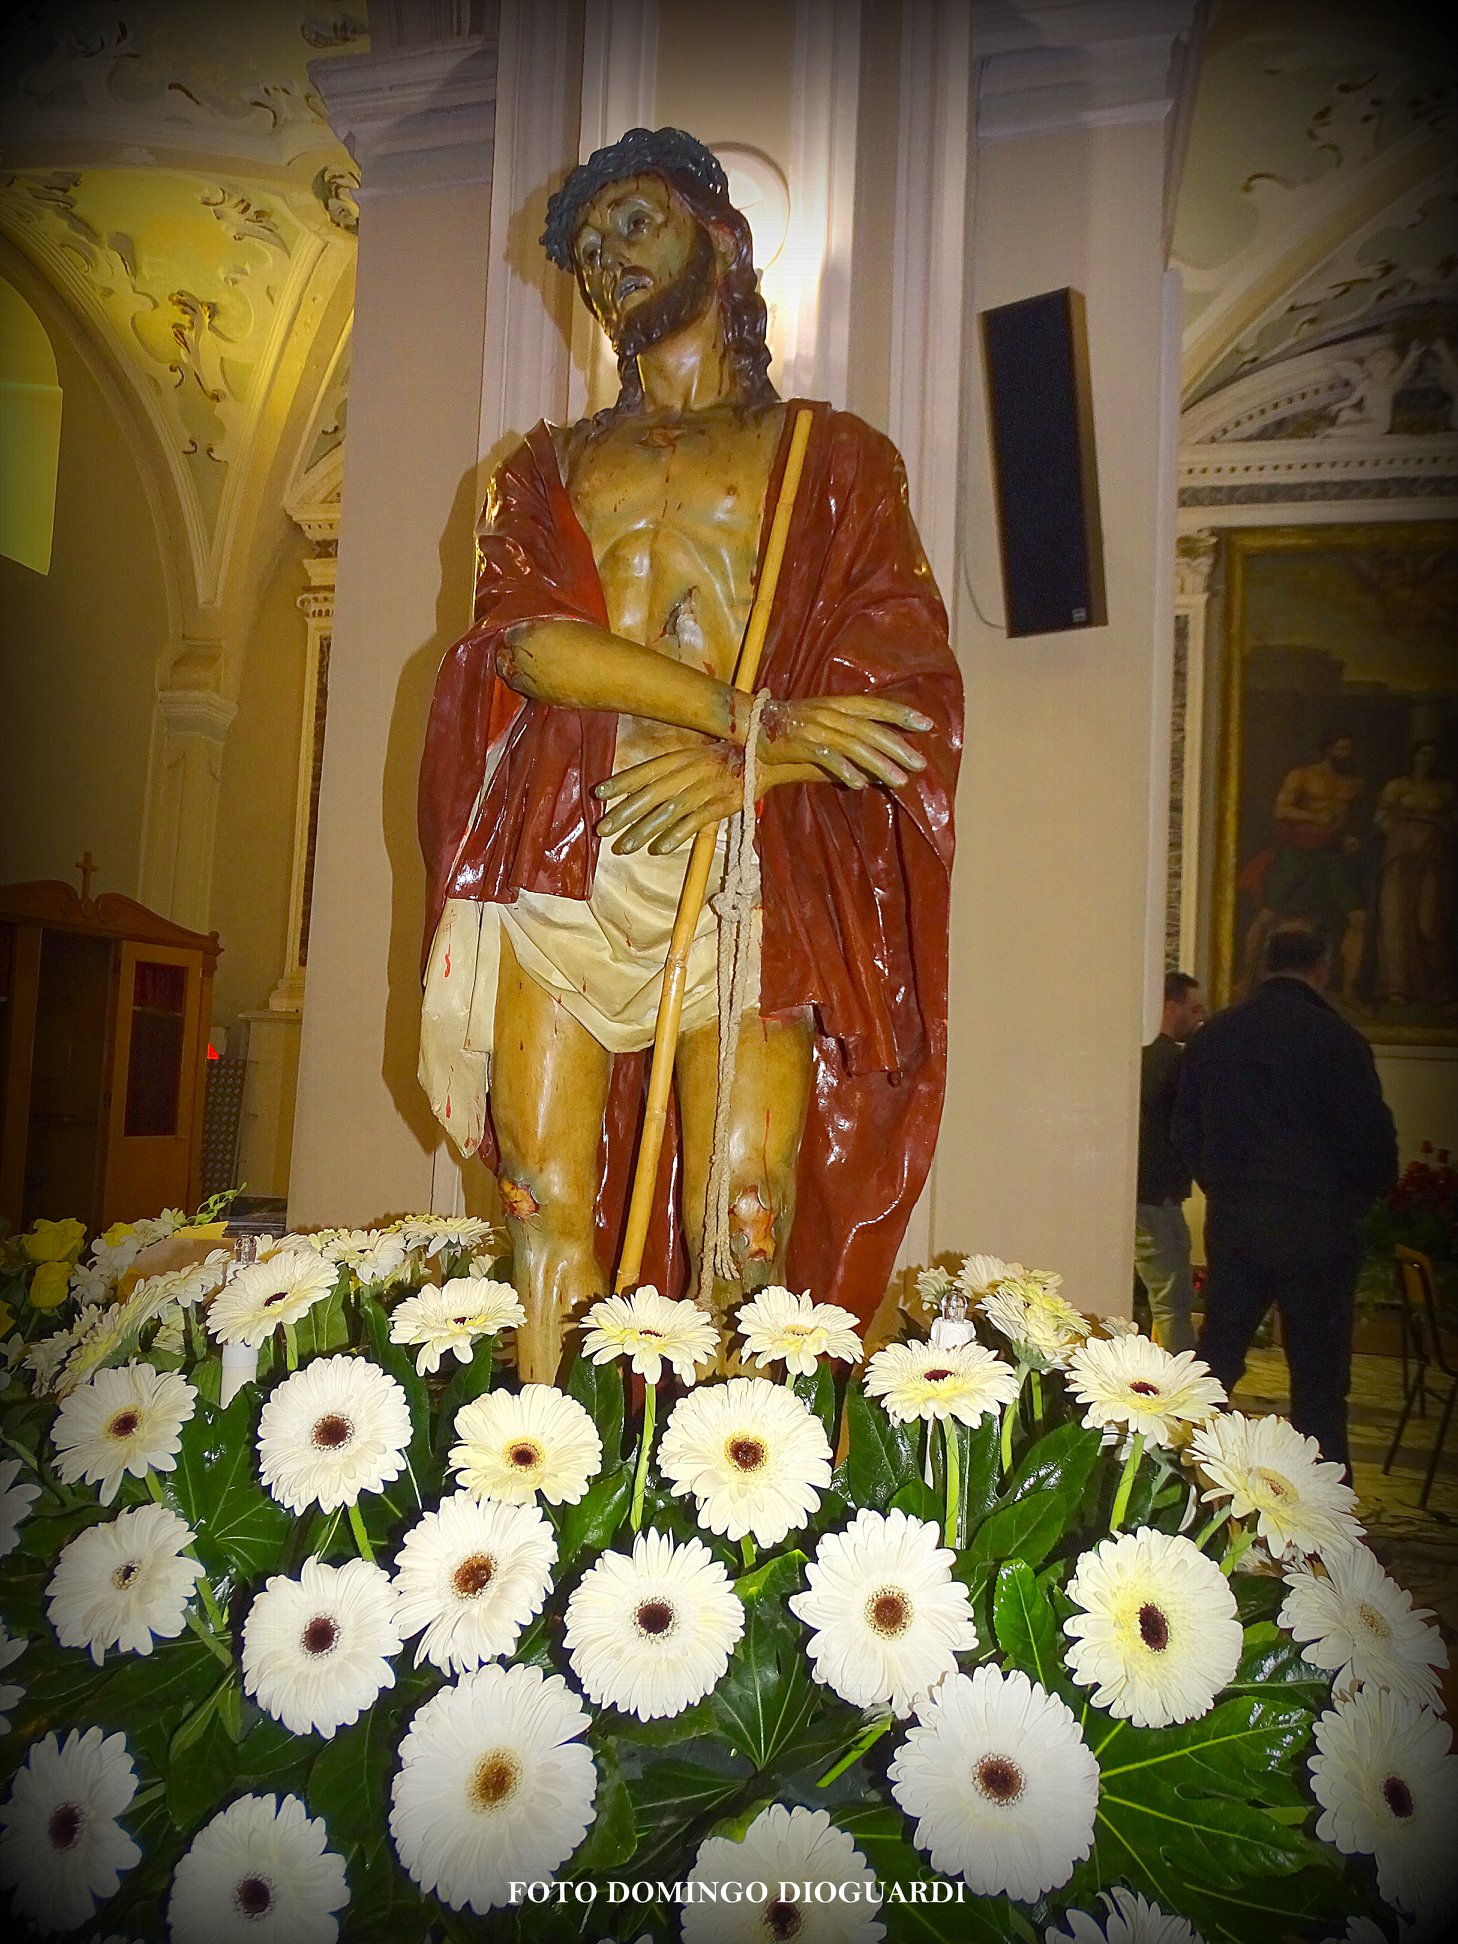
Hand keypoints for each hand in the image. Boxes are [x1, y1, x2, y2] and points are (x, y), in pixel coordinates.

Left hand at [595, 745, 748, 854]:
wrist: (767, 756)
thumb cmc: (727, 758)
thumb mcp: (697, 756)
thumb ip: (672, 771)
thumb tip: (640, 788)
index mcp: (683, 757)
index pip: (647, 770)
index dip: (623, 782)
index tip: (600, 794)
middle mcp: (691, 771)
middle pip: (652, 793)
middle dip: (625, 813)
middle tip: (603, 829)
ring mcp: (707, 788)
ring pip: (669, 811)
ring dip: (645, 830)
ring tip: (625, 846)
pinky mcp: (723, 805)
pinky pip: (696, 822)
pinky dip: (677, 835)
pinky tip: (659, 848)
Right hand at [756, 694, 930, 789]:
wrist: (753, 724)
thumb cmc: (793, 727)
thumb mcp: (824, 723)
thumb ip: (849, 740)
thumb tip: (876, 766)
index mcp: (839, 703)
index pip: (876, 706)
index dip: (901, 714)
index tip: (927, 725)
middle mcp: (831, 712)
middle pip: (871, 730)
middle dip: (898, 747)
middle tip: (920, 764)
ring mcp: (816, 727)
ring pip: (855, 745)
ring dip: (879, 763)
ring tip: (899, 781)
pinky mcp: (801, 743)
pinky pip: (827, 757)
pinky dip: (844, 769)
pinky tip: (859, 783)